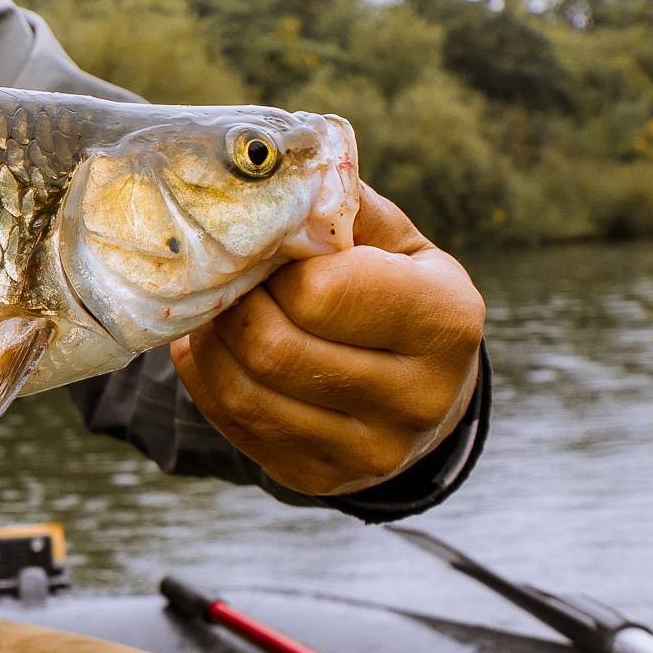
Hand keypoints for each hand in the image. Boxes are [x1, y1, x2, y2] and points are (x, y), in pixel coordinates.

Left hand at [172, 181, 485, 495]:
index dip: (278, 266)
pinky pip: (235, 424)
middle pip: (276, 348)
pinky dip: (206, 378)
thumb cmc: (389, 287)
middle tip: (223, 277)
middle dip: (233, 304)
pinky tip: (213, 347)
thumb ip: (336, 204)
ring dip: (210, 341)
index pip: (324, 292)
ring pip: (246, 393)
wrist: (415, 385)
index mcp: (446, 319)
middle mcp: (421, 396)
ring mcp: (373, 451)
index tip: (267, 248)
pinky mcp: (321, 477)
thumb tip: (268, 174)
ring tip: (214, 308)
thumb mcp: (386, 237)